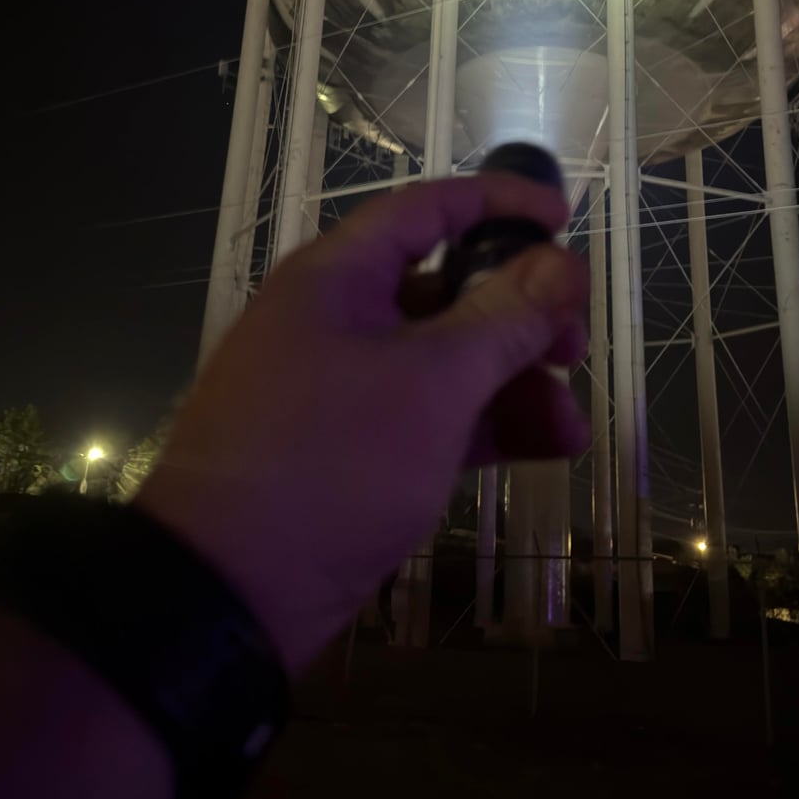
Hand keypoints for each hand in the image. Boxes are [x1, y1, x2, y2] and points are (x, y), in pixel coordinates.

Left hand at [139, 172, 589, 672]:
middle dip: (521, 315)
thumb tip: (563, 261)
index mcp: (338, 278)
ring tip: (569, 428)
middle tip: (575, 350)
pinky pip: (431, 416)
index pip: (427, 210)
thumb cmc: (329, 462)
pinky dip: (483, 426)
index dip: (498, 205)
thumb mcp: (432, 384)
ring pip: (446, 361)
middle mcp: (338, 320)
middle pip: (447, 290)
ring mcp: (344, 390)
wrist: (224, 593)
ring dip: (513, 383)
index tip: (563, 218)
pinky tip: (543, 450)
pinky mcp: (353, 452)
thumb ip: (504, 318)